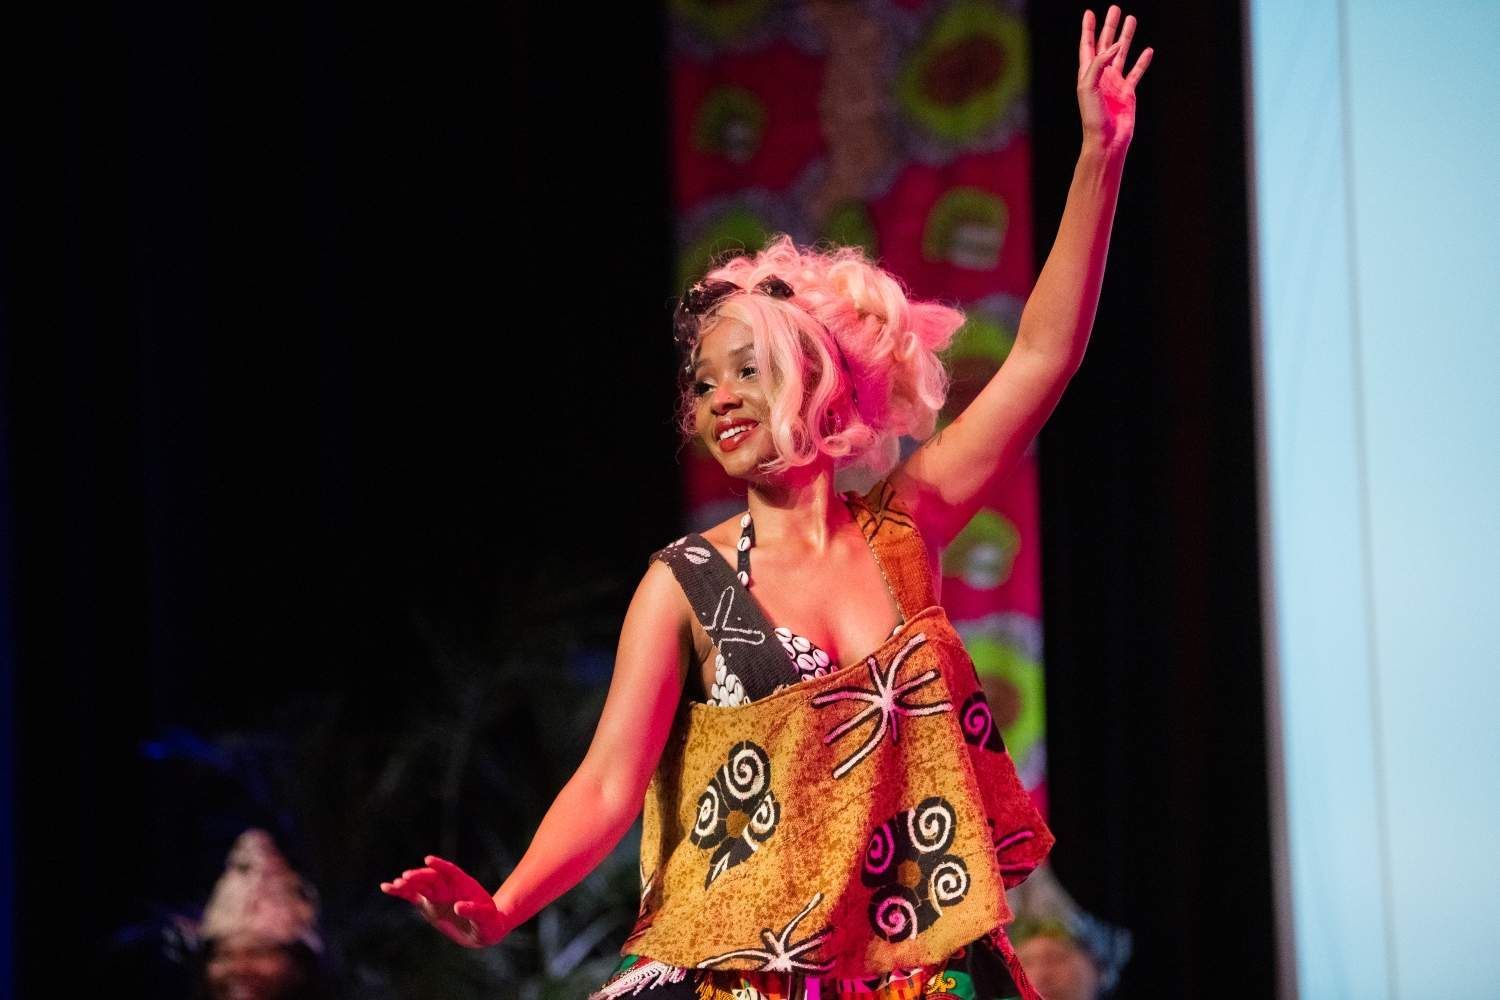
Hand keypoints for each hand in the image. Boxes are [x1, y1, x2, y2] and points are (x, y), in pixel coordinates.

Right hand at [380, 855, 511, 948]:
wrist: (483, 928)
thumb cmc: (489, 921)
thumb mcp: (486, 917)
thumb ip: (474, 911)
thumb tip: (459, 907)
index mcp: (463, 884)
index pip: (450, 871)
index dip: (440, 866)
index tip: (429, 860)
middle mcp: (448, 886)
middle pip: (432, 878)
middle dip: (419, 877)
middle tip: (405, 878)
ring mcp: (437, 894)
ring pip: (420, 885)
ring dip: (407, 884)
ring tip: (392, 884)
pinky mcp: (428, 904)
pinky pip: (412, 896)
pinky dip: (400, 892)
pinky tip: (386, 887)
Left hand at [1077, 6, 1152, 152]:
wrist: (1106, 139)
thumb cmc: (1093, 117)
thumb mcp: (1089, 86)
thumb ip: (1099, 63)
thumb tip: (1115, 46)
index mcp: (1087, 73)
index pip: (1087, 45)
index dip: (1088, 29)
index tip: (1089, 13)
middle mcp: (1101, 76)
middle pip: (1105, 44)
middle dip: (1110, 26)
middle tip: (1115, 9)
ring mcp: (1115, 83)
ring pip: (1122, 54)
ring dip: (1127, 37)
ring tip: (1132, 19)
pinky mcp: (1128, 92)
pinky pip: (1136, 72)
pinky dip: (1142, 61)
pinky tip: (1148, 50)